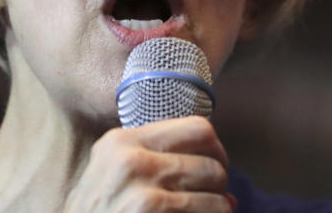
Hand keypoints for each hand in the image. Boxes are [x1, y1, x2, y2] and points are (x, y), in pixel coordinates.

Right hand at [64, 116, 235, 211]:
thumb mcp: (110, 175)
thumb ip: (151, 158)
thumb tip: (216, 164)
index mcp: (122, 141)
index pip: (197, 128)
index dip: (216, 149)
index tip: (215, 167)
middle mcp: (130, 159)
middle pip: (210, 159)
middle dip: (221, 180)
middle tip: (217, 196)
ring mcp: (141, 191)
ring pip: (215, 188)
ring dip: (221, 204)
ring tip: (215, 211)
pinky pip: (211, 209)